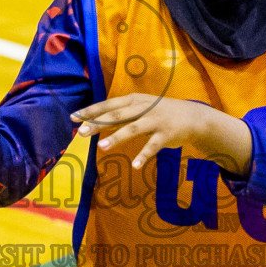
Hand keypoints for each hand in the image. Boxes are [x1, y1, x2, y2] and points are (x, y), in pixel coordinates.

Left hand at [72, 94, 251, 173]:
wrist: (192, 116)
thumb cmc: (159, 113)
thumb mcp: (139, 108)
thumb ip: (119, 116)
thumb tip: (93, 123)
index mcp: (133, 100)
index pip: (108, 105)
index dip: (90, 111)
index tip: (73, 117)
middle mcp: (143, 108)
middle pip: (117, 115)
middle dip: (98, 123)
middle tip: (81, 132)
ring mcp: (155, 120)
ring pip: (133, 128)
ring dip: (117, 137)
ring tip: (102, 147)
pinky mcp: (166, 134)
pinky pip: (153, 146)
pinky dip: (144, 155)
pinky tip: (135, 166)